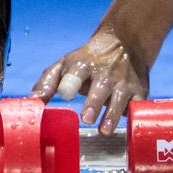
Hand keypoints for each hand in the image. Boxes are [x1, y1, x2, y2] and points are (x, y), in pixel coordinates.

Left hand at [31, 27, 149, 133]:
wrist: (125, 42)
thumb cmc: (88, 61)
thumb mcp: (66, 64)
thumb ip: (48, 82)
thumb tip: (32, 101)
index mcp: (83, 64)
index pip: (77, 70)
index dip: (71, 81)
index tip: (64, 92)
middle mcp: (105, 72)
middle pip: (100, 87)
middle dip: (94, 102)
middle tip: (86, 118)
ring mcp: (124, 81)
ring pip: (120, 98)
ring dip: (113, 114)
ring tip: (104, 130)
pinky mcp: (140, 91)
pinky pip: (139, 104)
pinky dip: (135, 114)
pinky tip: (130, 126)